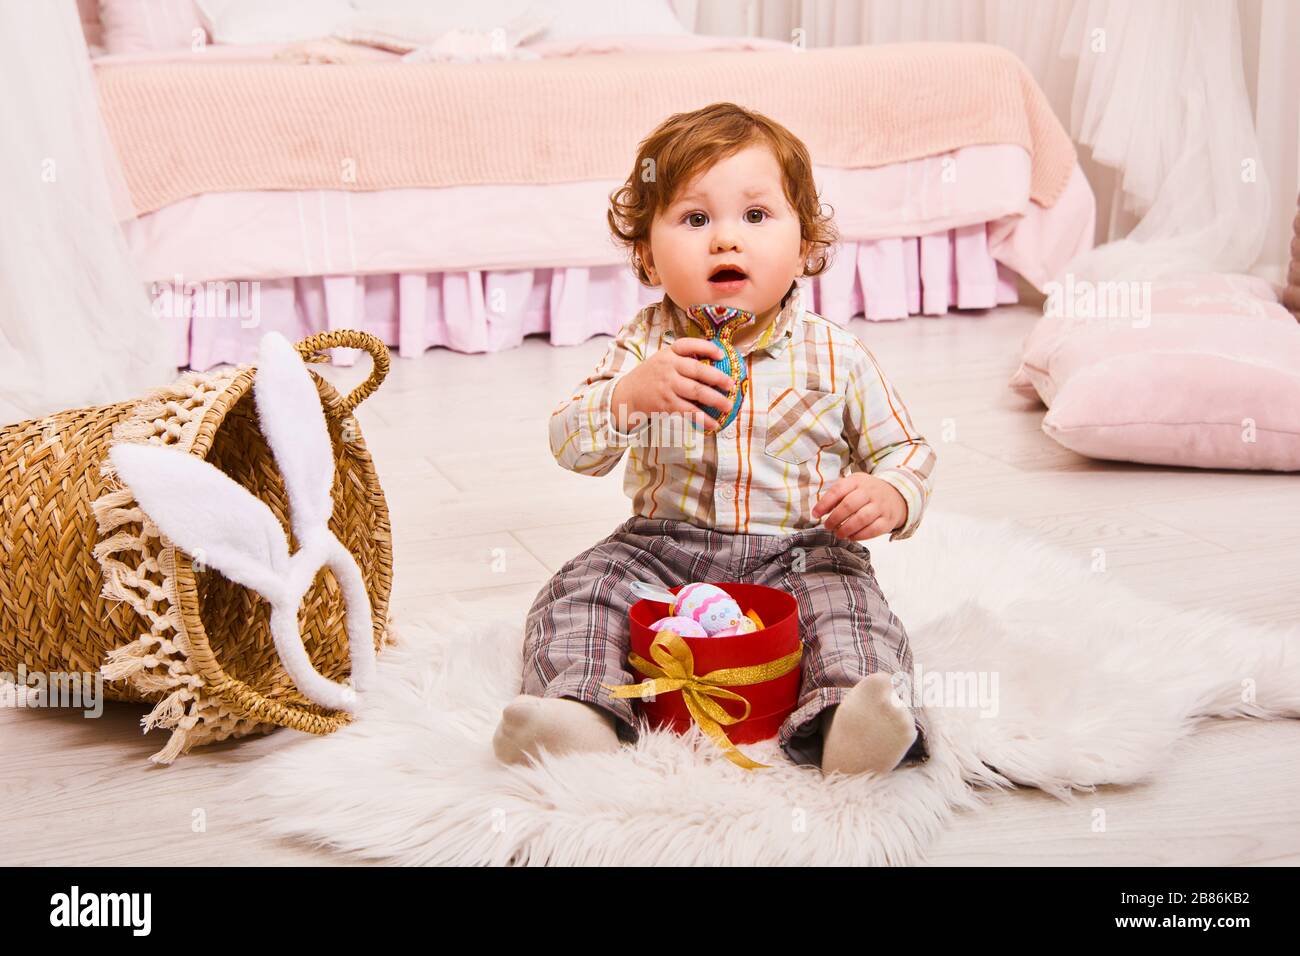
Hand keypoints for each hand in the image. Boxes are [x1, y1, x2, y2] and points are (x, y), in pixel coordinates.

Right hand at [610, 337, 736, 434]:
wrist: (627, 395)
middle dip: (717, 377)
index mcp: (668, 353)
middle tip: (731, 385)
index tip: (722, 355)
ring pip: (696, 391)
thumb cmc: (651, 377)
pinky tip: (713, 424)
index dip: (707, 347)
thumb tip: (714, 362)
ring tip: (728, 405)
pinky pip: (688, 411)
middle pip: (697, 370)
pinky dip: (702, 418)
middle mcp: (668, 367)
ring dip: (715, 399)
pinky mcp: (665, 404)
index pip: (688, 345)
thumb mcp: (662, 360)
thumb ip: (682, 359)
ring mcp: (667, 386)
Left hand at [812, 473, 906, 540]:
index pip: (838, 490)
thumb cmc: (867, 491)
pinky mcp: (888, 520)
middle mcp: (870, 492)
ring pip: (861, 519)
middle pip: (849, 505)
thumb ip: (836, 495)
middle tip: (827, 526)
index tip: (815, 514)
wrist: (896, 495)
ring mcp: (881, 506)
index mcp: (858, 481)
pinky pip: (873, 530)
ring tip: (838, 533)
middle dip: (834, 518)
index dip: (824, 503)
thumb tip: (818, 510)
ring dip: (846, 529)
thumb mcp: (852, 485)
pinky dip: (859, 536)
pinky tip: (851, 537)